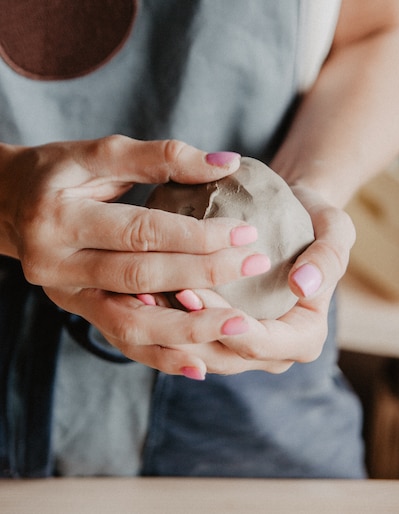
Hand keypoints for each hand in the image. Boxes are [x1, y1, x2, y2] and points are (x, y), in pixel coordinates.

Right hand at [0, 135, 270, 374]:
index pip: (141, 231)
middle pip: (141, 277)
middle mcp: (57, 265)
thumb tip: (227, 163)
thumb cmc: (56, 172)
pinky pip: (120, 340)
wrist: (5, 204)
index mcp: (60, 217)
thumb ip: (161, 157)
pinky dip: (160, 354)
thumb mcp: (99, 153)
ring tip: (240, 326)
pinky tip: (198, 364)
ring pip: (130, 323)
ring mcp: (65, 295)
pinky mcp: (76, 311)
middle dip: (204, 274)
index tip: (246, 232)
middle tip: (254, 265)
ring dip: (188, 328)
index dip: (196, 234)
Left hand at [126, 184, 354, 376]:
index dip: (223, 324)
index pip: (259, 344)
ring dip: (166, 329)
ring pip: (197, 354)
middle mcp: (271, 354)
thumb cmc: (316, 222)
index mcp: (302, 338)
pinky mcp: (219, 334)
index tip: (191, 290)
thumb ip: (328, 258)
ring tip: (138, 294)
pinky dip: (163, 320)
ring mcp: (242, 349)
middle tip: (152, 293)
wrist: (294, 219)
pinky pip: (187, 338)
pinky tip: (138, 293)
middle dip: (184, 330)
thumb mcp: (336, 230)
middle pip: (221, 356)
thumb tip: (304, 287)